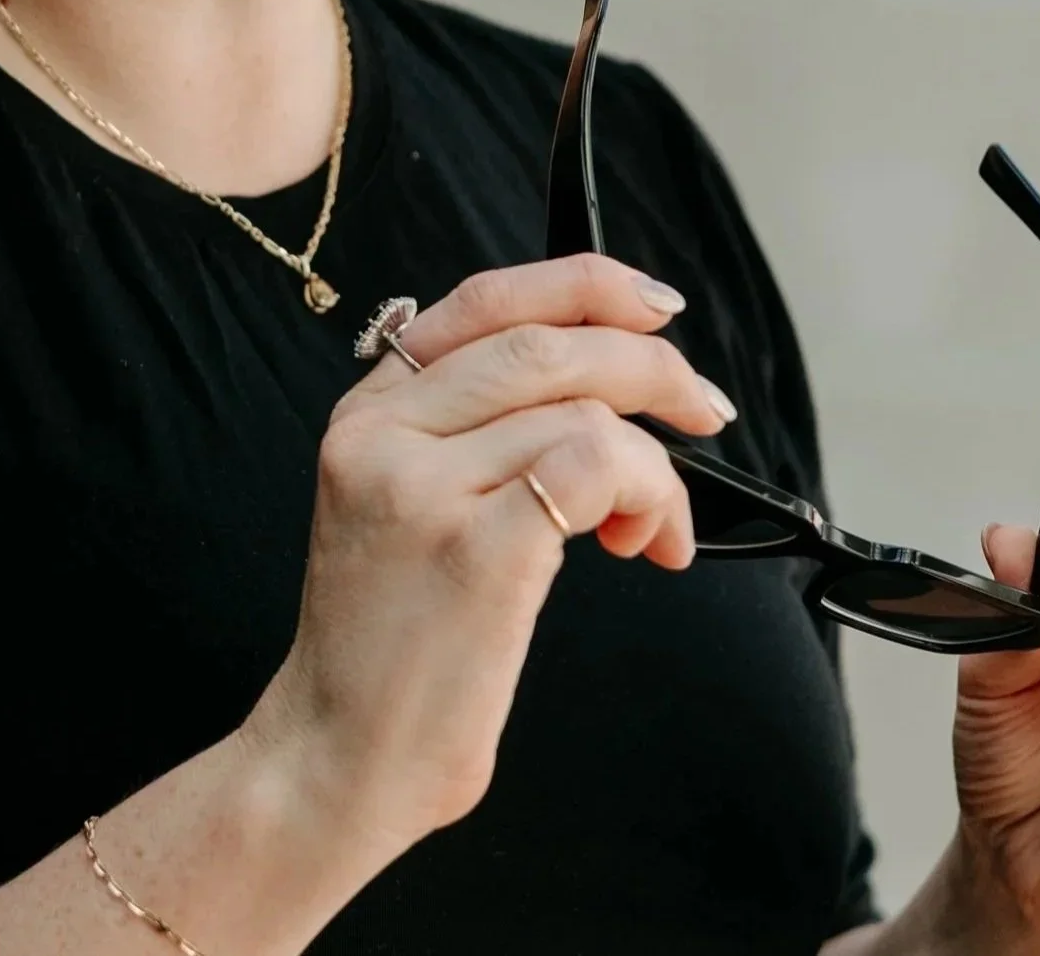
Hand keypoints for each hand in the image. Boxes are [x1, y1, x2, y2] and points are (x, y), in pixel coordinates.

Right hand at [242, 256, 734, 852]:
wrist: (336, 755)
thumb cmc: (391, 645)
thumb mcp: (399, 508)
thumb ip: (463, 434)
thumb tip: (592, 388)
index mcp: (367, 413)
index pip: (483, 302)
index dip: (582, 284)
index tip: (654, 304)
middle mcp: (383, 433)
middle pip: (544, 344)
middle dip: (648, 365)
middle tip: (703, 409)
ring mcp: (423, 489)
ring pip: (582, 410)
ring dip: (654, 463)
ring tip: (654, 524)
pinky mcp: (475, 551)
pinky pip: (593, 468)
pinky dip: (646, 491)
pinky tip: (642, 542)